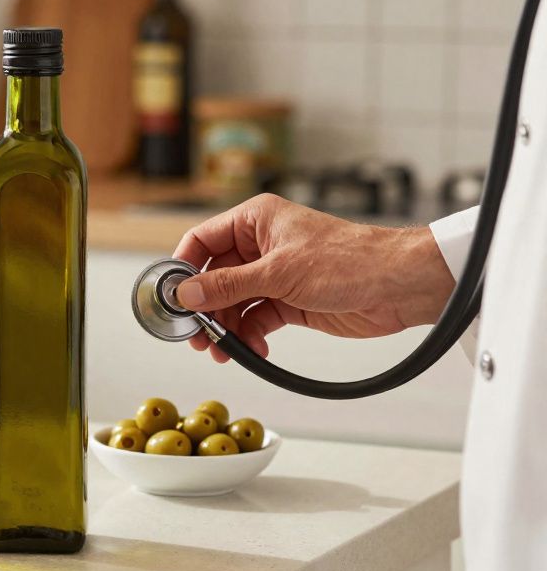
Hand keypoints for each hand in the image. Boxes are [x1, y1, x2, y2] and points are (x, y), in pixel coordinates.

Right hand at [172, 194, 454, 362]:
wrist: (399, 286)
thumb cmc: (351, 260)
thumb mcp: (278, 273)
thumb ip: (227, 286)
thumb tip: (186, 294)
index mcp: (255, 220)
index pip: (202, 241)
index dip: (184, 269)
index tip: (172, 297)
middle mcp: (261, 245)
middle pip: (214, 277)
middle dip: (204, 308)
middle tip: (196, 335)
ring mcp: (275, 275)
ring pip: (233, 303)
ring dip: (226, 327)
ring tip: (223, 350)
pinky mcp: (289, 301)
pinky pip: (255, 320)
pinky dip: (250, 337)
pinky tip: (252, 350)